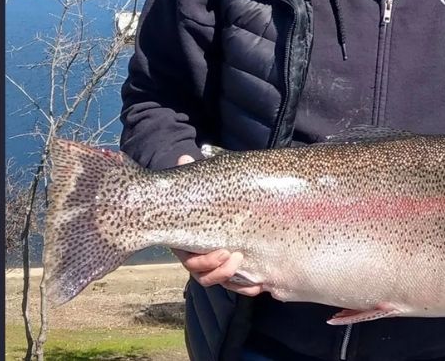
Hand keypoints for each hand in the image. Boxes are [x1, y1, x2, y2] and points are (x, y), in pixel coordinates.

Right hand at [173, 155, 263, 296]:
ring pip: (218, 281)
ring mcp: (215, 264)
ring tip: (246, 265)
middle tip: (237, 257)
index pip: (190, 258)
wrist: (225, 200)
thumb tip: (185, 157)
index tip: (223, 251)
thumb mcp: (205, 185)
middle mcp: (198, 255)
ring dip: (232, 278)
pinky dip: (246, 286)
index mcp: (188, 239)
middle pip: (203, 274)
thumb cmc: (211, 195)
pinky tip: (259, 284)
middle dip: (220, 271)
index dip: (205, 260)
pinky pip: (236, 284)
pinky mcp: (232, 269)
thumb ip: (194, 174)